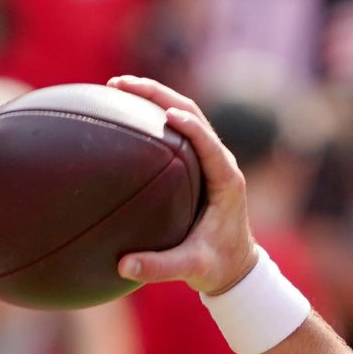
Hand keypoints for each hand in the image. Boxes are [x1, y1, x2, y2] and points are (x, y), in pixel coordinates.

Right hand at [106, 75, 256, 294]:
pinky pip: (176, 130)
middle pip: (192, 114)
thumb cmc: (218, 267)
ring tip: (116, 86)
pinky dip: (152, 114)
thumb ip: (160, 268)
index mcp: (227, 181)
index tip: (167, 116)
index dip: (190, 126)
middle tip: (121, 84)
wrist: (236, 267)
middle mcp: (221, 163)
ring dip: (154, 97)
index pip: (209, 144)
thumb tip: (123, 265)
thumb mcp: (192, 269)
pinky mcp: (198, 162)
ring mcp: (210, 159)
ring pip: (184, 114)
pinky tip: (122, 112)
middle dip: (159, 95)